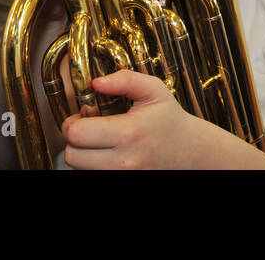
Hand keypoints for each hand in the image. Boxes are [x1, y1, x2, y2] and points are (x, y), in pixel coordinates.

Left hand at [61, 70, 264, 169]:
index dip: (74, 122)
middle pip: (72, 156)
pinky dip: (92, 166)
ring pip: (79, 170)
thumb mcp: (153, 90)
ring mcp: (124, 177)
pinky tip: (104, 154)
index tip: (85, 116)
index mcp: (129, 133)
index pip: (77, 134)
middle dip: (74, 141)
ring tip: (98, 142)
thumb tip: (96, 83)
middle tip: (87, 129)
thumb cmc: (170, 120)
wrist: (191, 153)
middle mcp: (124, 161)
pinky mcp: (123, 184)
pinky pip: (92, 177)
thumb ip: (124, 79)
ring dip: (82, 155)